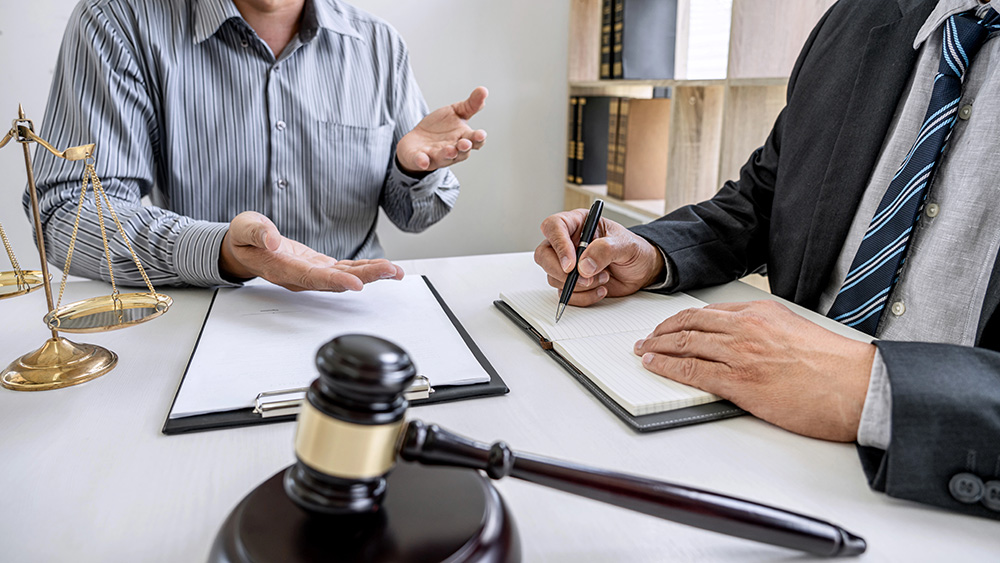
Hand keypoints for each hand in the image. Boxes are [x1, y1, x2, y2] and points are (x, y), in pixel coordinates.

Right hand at [219, 211, 403, 291]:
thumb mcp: (244, 229)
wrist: (245, 249)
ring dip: (371, 274)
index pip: (312, 277)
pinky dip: (365, 268)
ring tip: (396, 271)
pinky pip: (345, 270)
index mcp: (282, 269)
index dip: (335, 281)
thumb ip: (258, 233)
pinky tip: (383, 267)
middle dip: (366, 277)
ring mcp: (312, 274)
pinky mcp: (319, 267)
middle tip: (391, 271)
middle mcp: (301, 276)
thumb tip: (273, 240)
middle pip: (336, 281)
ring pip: (345, 277)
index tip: (356, 283)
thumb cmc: (244, 239)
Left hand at [396, 86, 488, 173]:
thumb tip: (484, 90)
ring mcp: (436, 156)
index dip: (479, 139)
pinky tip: (423, 160)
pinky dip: (423, 161)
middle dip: (464, 148)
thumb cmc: (440, 128)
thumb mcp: (456, 112)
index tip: (481, 134)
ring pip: (444, 158)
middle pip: (462, 152)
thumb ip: (471, 105)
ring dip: (447, 154)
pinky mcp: (421, 159)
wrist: (417, 140)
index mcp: (463, 138)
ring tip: (449, 150)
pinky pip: (422, 161)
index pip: (475, 141)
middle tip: (465, 143)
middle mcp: (453, 150)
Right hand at [533, 210, 664, 305]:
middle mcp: (568, 242)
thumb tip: (584, 266)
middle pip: (544, 255)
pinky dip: (583, 297)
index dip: (558, 245)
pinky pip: (565, 294)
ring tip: (603, 278)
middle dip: (561, 271)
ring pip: (553, 277)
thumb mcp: (626, 244)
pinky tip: (600, 289)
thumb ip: (605, 250)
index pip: (554, 226)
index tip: (571, 264)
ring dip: (579, 285)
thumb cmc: (634, 250)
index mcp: (578, 223)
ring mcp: (567, 264)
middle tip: (585, 278)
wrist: (642, 270)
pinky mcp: (571, 283)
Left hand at [633, 300, 875, 441]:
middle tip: (647, 337)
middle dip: (662, 330)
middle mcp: (747, 328)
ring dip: (658, 347)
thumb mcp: (797, 331)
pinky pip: (691, 371)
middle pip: (690, 323)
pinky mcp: (740, 383)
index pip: (709, 311)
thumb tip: (744, 341)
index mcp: (762, 312)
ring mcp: (741, 354)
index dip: (683, 319)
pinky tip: (654, 365)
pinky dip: (666, 367)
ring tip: (644, 351)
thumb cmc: (836, 367)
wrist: (859, 387)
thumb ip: (766, 331)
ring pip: (685, 344)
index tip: (671, 325)